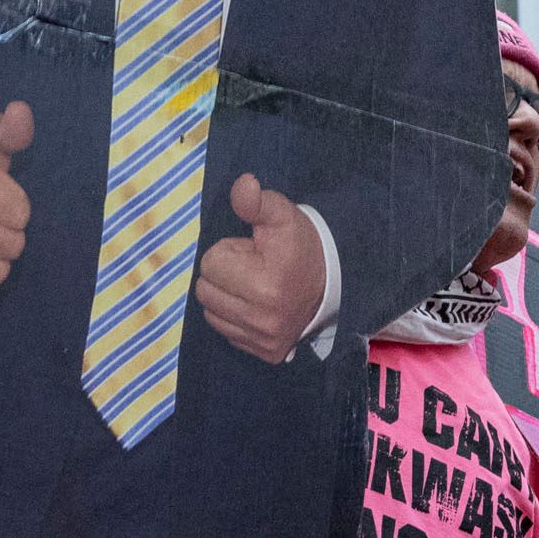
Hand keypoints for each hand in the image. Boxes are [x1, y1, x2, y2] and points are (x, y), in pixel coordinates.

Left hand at [194, 173, 326, 361]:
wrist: (333, 283)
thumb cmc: (300, 245)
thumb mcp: (281, 216)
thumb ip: (256, 202)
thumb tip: (243, 184)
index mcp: (265, 285)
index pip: (211, 262)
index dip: (230, 250)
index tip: (253, 252)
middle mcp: (262, 319)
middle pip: (205, 289)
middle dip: (224, 273)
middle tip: (252, 268)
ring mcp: (263, 339)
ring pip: (210, 311)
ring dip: (224, 295)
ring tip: (252, 285)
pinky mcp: (265, 353)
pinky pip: (225, 332)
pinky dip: (233, 317)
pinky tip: (254, 305)